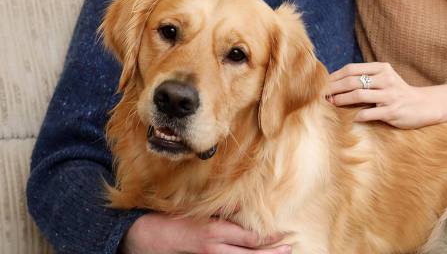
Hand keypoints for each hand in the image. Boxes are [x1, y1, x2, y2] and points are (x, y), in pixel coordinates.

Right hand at [121, 213, 290, 253]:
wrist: (149, 237)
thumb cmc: (176, 219)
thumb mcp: (201, 211)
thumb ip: (224, 210)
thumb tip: (246, 204)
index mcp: (215, 232)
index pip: (250, 238)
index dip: (270, 238)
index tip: (284, 233)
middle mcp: (214, 249)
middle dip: (273, 253)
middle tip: (290, 246)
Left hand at [327, 62, 446, 128]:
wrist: (424, 105)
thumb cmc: (398, 93)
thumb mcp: (385, 79)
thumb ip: (366, 78)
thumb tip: (337, 82)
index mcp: (382, 68)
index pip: (352, 69)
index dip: (335, 76)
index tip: (323, 84)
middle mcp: (386, 79)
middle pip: (353, 80)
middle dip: (334, 87)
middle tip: (321, 94)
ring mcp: (390, 95)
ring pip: (359, 95)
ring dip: (342, 99)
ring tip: (331, 103)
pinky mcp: (393, 111)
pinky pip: (370, 113)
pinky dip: (358, 115)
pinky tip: (350, 118)